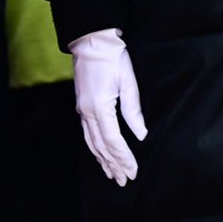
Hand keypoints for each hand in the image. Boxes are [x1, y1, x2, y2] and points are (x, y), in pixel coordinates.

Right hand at [70, 28, 146, 185]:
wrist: (91, 41)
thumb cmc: (112, 58)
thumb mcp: (128, 82)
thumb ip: (133, 111)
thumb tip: (141, 135)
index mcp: (100, 107)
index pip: (113, 141)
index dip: (123, 158)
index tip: (133, 171)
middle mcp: (87, 112)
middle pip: (101, 146)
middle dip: (113, 165)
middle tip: (124, 181)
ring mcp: (82, 109)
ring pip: (91, 142)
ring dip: (102, 160)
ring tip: (112, 175)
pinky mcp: (81, 106)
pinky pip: (87, 134)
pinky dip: (94, 148)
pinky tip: (100, 155)